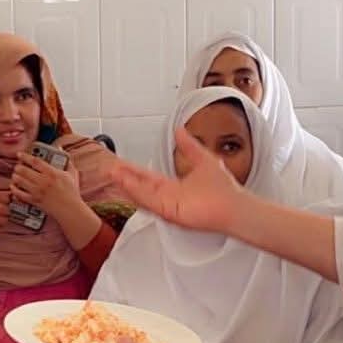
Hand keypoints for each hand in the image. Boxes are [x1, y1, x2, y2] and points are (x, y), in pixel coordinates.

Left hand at [10, 150, 84, 225]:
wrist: (70, 209)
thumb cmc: (71, 192)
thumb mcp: (71, 174)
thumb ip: (66, 160)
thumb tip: (60, 148)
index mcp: (52, 173)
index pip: (35, 161)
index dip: (25, 156)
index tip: (19, 154)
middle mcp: (43, 181)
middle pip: (24, 170)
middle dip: (18, 167)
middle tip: (17, 166)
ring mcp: (37, 191)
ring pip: (19, 180)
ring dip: (15, 176)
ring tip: (16, 175)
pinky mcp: (34, 200)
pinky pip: (19, 194)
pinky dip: (14, 189)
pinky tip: (13, 186)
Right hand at [108, 129, 244, 233]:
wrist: (234, 205)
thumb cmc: (223, 189)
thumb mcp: (202, 159)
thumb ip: (189, 146)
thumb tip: (179, 130)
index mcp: (173, 187)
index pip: (147, 178)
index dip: (133, 171)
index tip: (120, 164)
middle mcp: (167, 197)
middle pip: (140, 187)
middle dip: (124, 178)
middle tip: (108, 169)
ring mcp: (167, 205)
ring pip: (141, 194)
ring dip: (126, 184)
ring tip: (112, 173)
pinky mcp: (169, 212)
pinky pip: (149, 201)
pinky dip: (136, 192)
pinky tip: (126, 182)